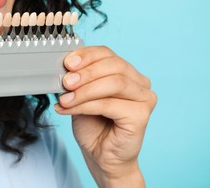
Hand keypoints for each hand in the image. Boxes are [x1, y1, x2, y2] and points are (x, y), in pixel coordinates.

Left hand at [55, 46, 156, 187]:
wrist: (102, 157)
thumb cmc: (94, 126)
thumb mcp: (81, 96)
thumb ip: (78, 81)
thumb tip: (65, 68)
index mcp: (126, 73)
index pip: (107, 53)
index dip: (87, 55)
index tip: (67, 62)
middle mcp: (140, 82)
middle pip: (113, 65)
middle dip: (85, 72)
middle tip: (65, 82)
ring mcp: (144, 98)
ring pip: (114, 83)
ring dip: (85, 90)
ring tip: (65, 99)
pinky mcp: (142, 115)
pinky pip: (110, 104)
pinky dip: (86, 105)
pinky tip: (69, 109)